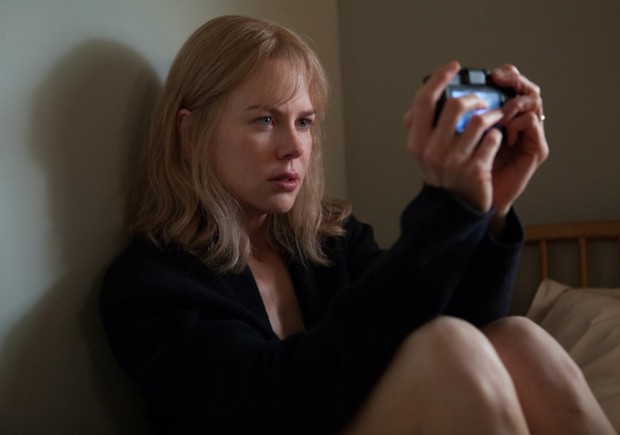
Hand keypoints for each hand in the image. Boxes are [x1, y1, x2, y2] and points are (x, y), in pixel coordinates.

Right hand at [404, 61, 548, 226]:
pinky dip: (498, 135)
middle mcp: (431, 151)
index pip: (424, 101)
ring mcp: (453, 162)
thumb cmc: (442, 174)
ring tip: (495, 117)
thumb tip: (419, 102)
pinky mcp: (475, 170)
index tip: (453, 67)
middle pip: (455, 105)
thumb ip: (419, 127)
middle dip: (473, 97)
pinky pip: (493, 139)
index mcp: (415, 142)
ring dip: (492, 114)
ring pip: (479, 120)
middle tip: (481, 99)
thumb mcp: (423, 152)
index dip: (439, 79)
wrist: (454, 208)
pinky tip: (496, 140)